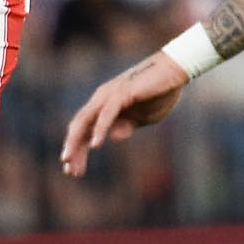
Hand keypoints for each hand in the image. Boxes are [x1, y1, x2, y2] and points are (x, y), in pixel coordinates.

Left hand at [59, 51, 191, 175]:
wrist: (175, 72)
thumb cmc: (159, 93)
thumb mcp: (141, 118)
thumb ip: (126, 126)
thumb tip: (113, 137)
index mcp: (104, 106)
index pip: (84, 130)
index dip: (78, 149)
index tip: (73, 171)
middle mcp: (101, 99)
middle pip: (79, 126)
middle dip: (72, 149)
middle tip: (69, 170)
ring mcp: (109, 94)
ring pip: (85, 120)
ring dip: (76, 141)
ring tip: (70, 160)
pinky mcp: (122, 92)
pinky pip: (106, 113)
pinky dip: (99, 129)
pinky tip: (95, 145)